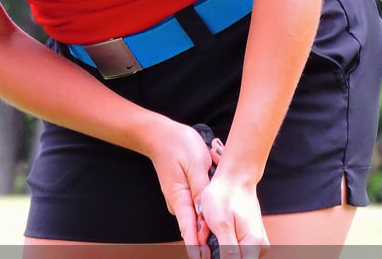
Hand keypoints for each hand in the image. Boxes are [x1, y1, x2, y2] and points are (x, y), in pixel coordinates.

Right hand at [145, 119, 214, 249]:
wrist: (159, 134)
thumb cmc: (178, 145)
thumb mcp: (196, 164)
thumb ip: (202, 189)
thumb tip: (207, 213)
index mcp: (179, 198)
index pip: (189, 230)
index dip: (197, 247)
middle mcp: (178, 203)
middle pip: (195, 227)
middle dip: (209, 237)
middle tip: (221, 246)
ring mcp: (180, 199)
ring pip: (198, 216)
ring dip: (210, 220)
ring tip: (221, 222)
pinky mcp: (183, 193)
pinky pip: (196, 206)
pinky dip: (206, 210)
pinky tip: (214, 204)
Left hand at [198, 171, 269, 258]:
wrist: (234, 175)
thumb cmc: (226, 195)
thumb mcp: (221, 226)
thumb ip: (228, 253)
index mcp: (254, 246)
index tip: (213, 243)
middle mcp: (259, 247)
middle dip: (218, 253)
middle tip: (208, 234)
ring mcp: (255, 241)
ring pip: (234, 255)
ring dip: (219, 248)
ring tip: (209, 228)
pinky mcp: (250, 236)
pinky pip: (235, 247)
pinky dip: (222, 240)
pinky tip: (214, 228)